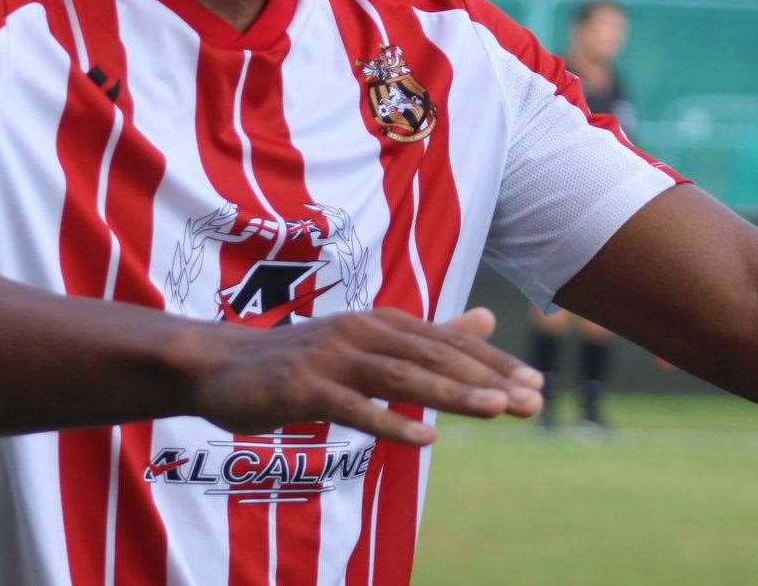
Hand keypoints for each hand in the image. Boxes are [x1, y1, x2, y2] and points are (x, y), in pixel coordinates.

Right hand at [186, 306, 543, 445]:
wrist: (219, 366)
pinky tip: (424, 439)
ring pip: (402, 376)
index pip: (448, 344)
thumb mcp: (369, 343)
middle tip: (532, 401)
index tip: (537, 385)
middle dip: (486, 379)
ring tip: (496, 410)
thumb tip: (489, 319)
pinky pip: (353, 406)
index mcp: (382, 323)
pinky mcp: (304, 387)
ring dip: (451, 393)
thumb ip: (429, 336)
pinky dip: (389, 421)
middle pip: (434, 357)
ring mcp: (332, 358)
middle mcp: (362, 332)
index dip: (494, 364)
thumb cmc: (301, 360)